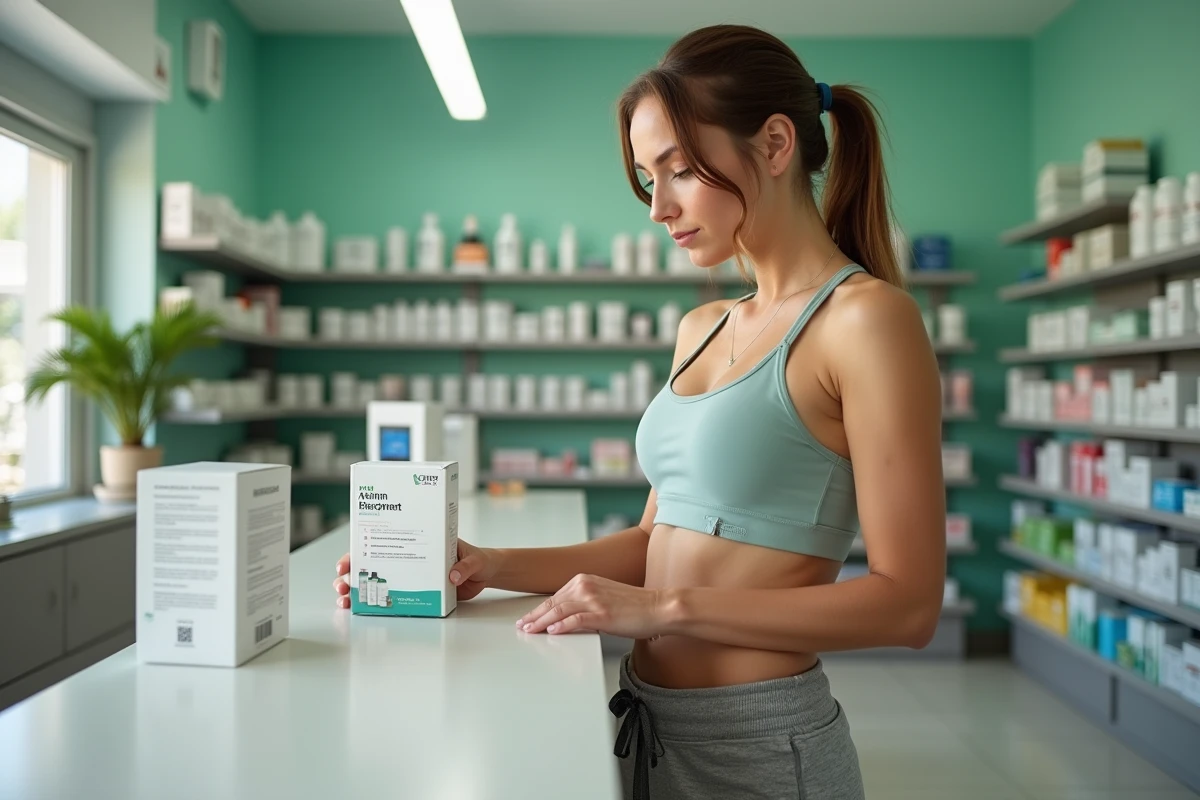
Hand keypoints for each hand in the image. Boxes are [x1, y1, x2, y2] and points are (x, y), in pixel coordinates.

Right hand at [334, 541, 500, 607]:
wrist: (485, 574)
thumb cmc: (477, 558)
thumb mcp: (474, 558)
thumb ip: (465, 566)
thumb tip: (452, 576)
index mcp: (416, 541)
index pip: (381, 542)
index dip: (359, 552)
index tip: (347, 564)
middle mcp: (407, 557)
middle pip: (370, 563)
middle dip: (350, 574)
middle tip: (341, 585)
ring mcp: (409, 575)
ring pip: (374, 581)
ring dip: (356, 591)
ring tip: (344, 601)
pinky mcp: (414, 592)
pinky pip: (390, 597)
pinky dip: (373, 603)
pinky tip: (360, 610)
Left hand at [516, 574, 666, 637]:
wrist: (659, 607)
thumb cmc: (635, 606)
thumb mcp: (604, 597)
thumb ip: (584, 602)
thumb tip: (566, 617)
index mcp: (586, 580)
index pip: (555, 596)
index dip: (539, 609)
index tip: (528, 618)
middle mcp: (587, 586)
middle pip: (553, 603)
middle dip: (535, 616)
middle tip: (522, 626)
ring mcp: (594, 600)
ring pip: (560, 611)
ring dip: (542, 622)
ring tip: (531, 631)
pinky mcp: (603, 614)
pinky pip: (577, 619)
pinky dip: (563, 626)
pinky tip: (553, 632)